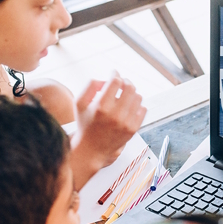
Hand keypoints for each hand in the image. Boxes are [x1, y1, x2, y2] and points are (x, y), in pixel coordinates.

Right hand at [71, 73, 145, 187]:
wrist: (92, 149)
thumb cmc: (85, 123)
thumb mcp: (79, 102)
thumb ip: (91, 85)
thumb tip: (107, 79)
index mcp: (101, 106)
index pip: (116, 81)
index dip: (115, 74)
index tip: (114, 74)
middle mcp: (115, 115)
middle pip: (130, 87)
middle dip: (125, 81)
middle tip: (121, 83)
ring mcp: (126, 123)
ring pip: (138, 97)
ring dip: (131, 93)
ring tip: (123, 97)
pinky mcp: (133, 130)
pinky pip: (143, 109)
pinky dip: (137, 105)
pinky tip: (128, 107)